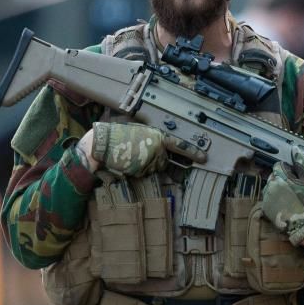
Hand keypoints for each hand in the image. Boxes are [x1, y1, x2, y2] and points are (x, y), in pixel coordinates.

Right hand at [86, 122, 206, 176]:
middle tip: (137, 153)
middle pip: (163, 161)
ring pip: (153, 168)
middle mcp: (156, 147)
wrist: (100, 143)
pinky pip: (143, 174)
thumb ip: (152, 137)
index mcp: (156, 135)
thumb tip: (162, 145)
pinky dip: (136, 171)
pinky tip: (126, 162)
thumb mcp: (138, 130)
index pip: (179, 144)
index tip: (203, 158)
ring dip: (144, 166)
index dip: (192, 152)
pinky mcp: (141, 168)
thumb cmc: (117, 135)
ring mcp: (149, 158)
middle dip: (153, 160)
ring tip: (130, 156)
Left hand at [261, 150, 303, 246]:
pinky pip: (269, 199)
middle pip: (274, 176)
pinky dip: (275, 200)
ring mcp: (267, 198)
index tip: (295, 177)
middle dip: (282, 179)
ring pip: (271, 187)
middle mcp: (270, 186)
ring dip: (278, 189)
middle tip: (294, 188)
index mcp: (281, 177)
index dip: (288, 170)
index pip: (278, 166)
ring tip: (290, 197)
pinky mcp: (266, 209)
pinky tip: (285, 205)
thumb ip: (301, 163)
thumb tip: (295, 150)